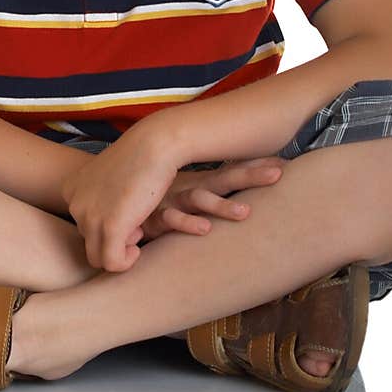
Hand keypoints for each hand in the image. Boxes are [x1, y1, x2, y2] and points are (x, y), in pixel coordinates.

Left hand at [59, 126, 183, 272]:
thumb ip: (100, 200)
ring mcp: (90, 216)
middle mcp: (75, 203)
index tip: (125, 211)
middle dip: (113, 237)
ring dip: (119, 250)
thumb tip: (106, 228)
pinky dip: (125, 263)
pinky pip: (111, 263)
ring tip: (138, 229)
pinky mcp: (110, 227)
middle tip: (135, 222)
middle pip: (89, 240)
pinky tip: (137, 249)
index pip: (82, 224)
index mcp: (71, 189)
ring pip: (97, 257)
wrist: (155, 144)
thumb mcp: (110, 178)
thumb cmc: (139, 158)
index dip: (105, 225)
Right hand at [138, 157, 285, 242]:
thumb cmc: (150, 204)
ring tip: (245, 212)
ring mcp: (171, 200)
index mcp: (196, 184)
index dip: (255, 165)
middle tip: (279, 172)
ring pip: (201, 199)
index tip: (283, 161)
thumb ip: (201, 203)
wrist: (108, 201)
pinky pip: (173, 220)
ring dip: (223, 205)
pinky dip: (188, 224)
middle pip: (225, 178)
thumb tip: (230, 207)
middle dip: (251, 174)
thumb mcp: (178, 200)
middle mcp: (187, 188)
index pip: (230, 171)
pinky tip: (204, 229)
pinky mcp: (154, 217)